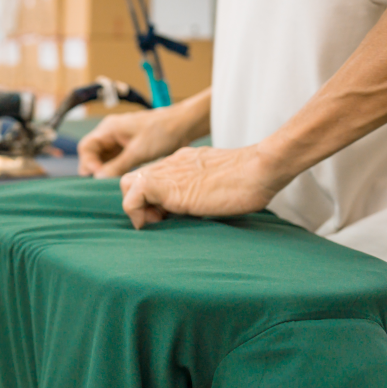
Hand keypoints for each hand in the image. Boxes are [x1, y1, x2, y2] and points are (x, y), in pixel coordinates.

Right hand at [78, 107, 189, 178]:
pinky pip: (116, 160)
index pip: (87, 147)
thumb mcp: (138, 151)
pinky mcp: (130, 148)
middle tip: (103, 184)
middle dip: (95, 169)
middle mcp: (111, 133)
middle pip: (93, 153)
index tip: (99, 176)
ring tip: (112, 185)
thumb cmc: (162, 132)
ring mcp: (120, 140)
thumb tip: (98, 178)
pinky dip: (116, 170)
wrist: (183, 126)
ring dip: (106, 171)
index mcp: (110, 128)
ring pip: (104, 158)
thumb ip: (117, 165)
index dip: (89, 163)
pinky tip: (121, 180)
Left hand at [119, 145, 282, 228]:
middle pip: (136, 177)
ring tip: (157, 223)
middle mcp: (172, 164)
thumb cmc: (252, 181)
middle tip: (159, 220)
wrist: (258, 169)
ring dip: (137, 207)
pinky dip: (135, 213)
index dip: (154, 198)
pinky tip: (153, 224)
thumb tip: (212, 210)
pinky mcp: (166, 186)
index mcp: (186, 163)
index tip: (168, 216)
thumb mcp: (224, 183)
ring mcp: (167, 172)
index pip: (155, 175)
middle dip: (139, 201)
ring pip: (127, 183)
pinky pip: (132, 197)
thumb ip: (210, 191)